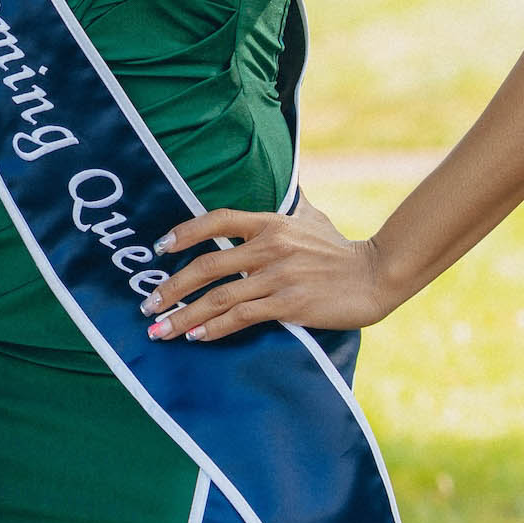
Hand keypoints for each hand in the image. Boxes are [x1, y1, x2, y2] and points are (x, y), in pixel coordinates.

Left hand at [141, 200, 394, 342]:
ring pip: (219, 297)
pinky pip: (242, 317)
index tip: (159, 248)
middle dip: (172, 287)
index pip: (217, 220)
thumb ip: (288, 206)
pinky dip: (216, 328)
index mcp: (269, 222)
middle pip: (207, 266)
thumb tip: (285, 186)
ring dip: (185, 315)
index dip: (185, 232)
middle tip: (148, 303)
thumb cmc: (339, 248)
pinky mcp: (289, 305)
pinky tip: (197, 336)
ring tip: (161, 329)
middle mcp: (268, 246)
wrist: (375, 274)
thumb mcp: (310, 216)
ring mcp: (277, 276)